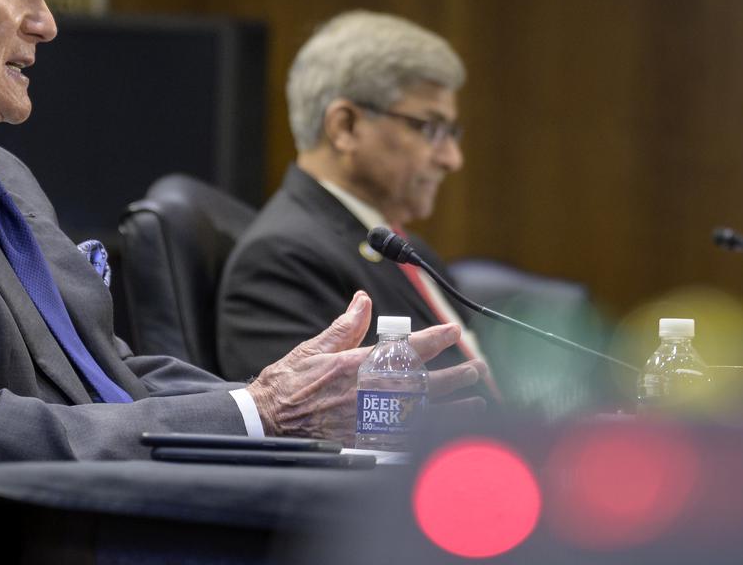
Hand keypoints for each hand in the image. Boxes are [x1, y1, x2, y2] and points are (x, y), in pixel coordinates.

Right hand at [246, 291, 486, 443]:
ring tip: (476, 402)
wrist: (265, 421)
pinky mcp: (364, 442)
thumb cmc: (287, 384)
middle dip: (454, 375)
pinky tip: (447, 435)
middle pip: (423, 383)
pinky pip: (406, 442)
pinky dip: (430, 437)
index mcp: (357, 364)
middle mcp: (367, 391)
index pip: (406, 348)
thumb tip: (363, 300)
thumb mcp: (314, 348)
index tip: (453, 330)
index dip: (434, 338)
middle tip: (476, 370)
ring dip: (452, 407)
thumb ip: (345, 326)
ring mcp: (368, 419)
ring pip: (423, 413)